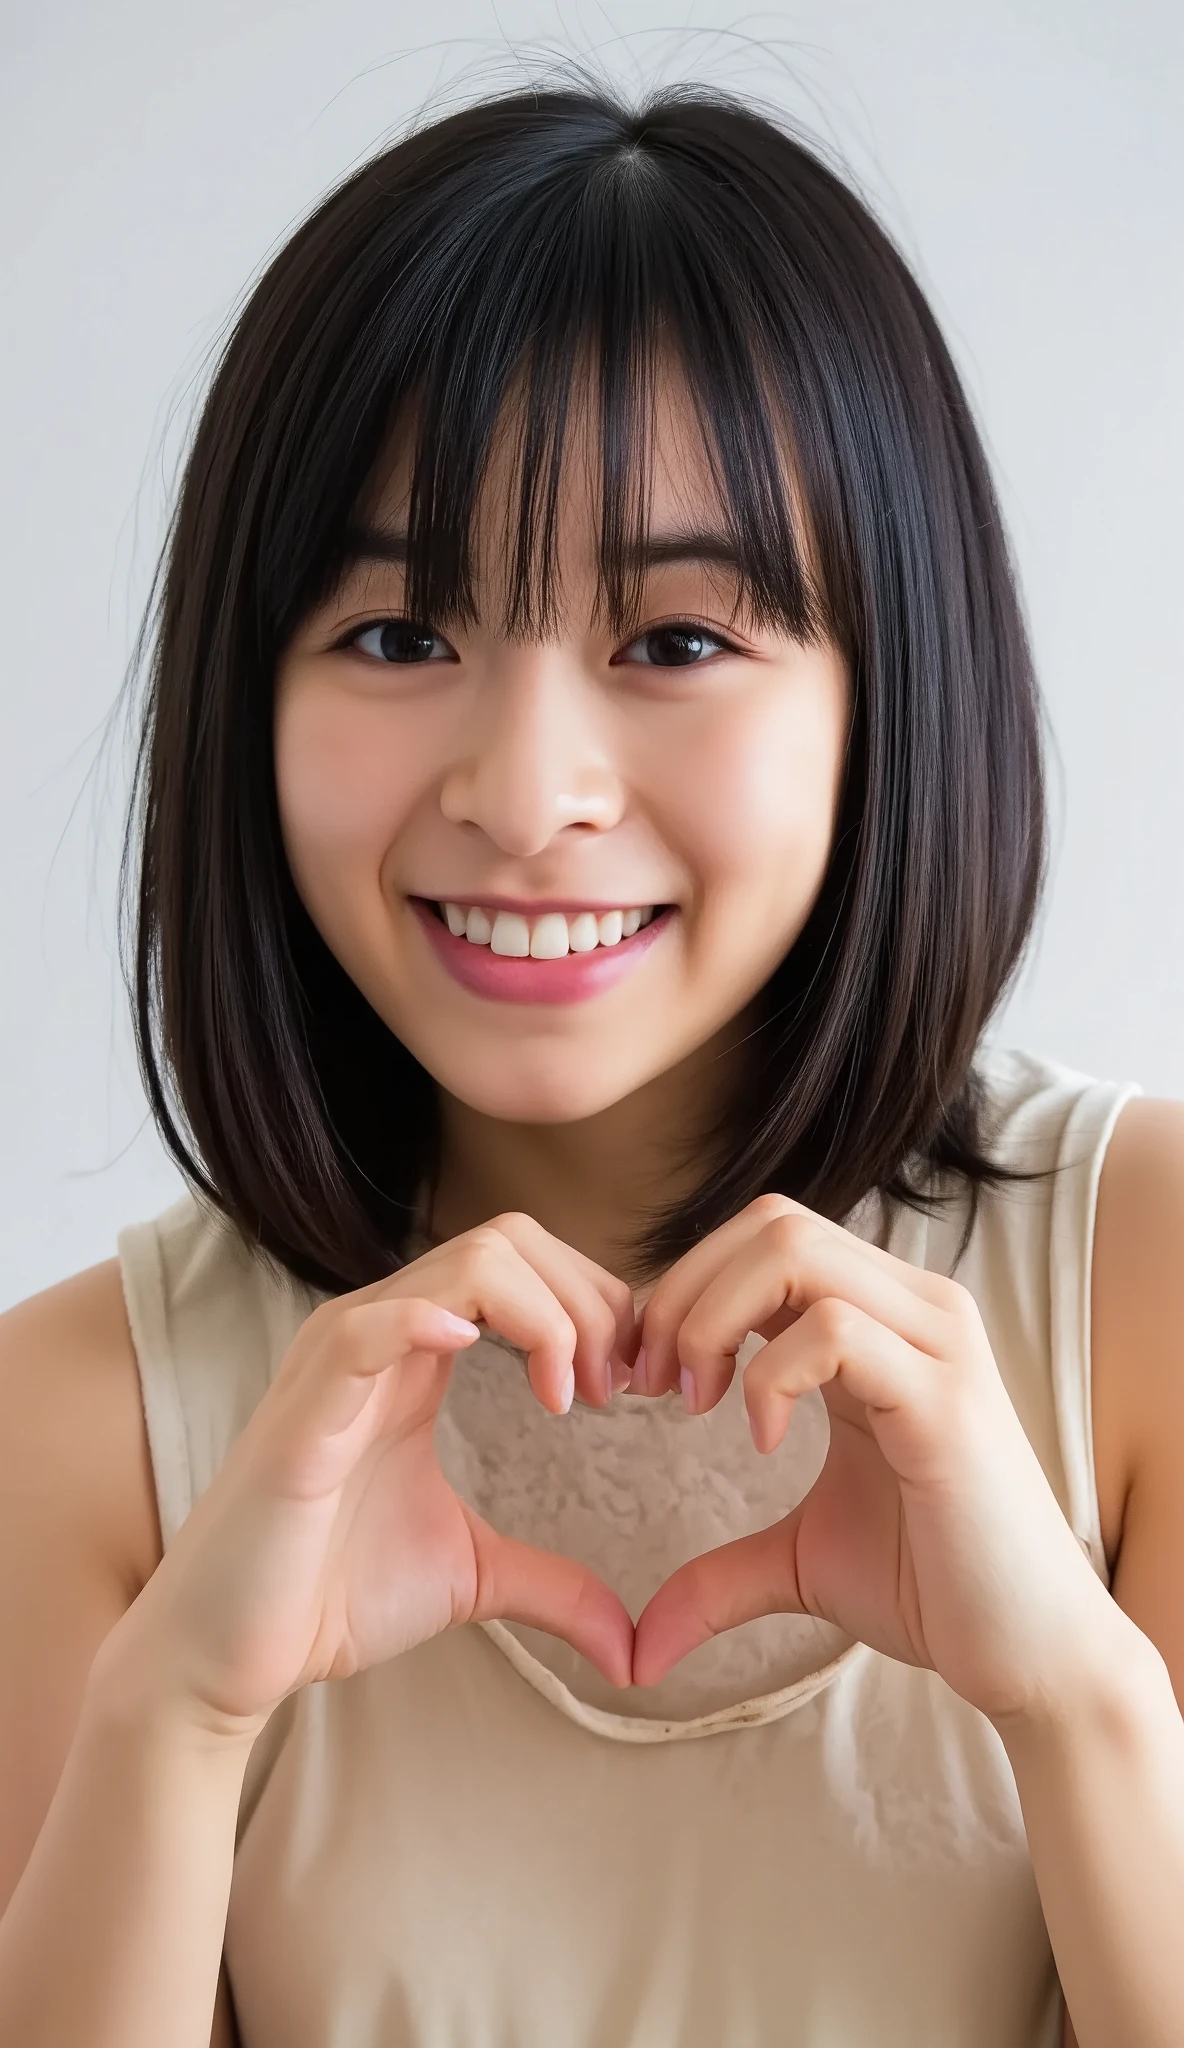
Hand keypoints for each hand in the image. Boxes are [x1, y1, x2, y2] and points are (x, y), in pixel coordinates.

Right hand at [96, 1217, 637, 1742]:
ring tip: (569, 1395)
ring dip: (546, 1315)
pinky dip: (426, 1321)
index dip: (596, 1304)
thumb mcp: (471, 1576)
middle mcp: (382, 1335)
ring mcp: (339, 1361)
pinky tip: (475, 1350)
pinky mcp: (305, 1411)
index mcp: (418, 1352)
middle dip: (586, 1300)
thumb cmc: (329, 1596)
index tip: (631, 1386)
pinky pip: (367, 1329)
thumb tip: (633, 1651)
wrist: (226, 1653)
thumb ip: (554, 1588)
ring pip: (463, 1264)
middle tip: (614, 1390)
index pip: (524, 1263)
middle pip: (509, 1241)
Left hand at [630, 1194, 1111, 1722]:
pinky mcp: (946, 1399)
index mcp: (881, 1321)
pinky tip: (760, 1439)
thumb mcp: (801, 1561)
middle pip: (772, 1222)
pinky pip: (833, 1331)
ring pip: (795, 1252)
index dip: (688, 1285)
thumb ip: (719, 1574)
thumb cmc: (932, 1589)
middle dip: (686, 1291)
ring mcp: (937, 1345)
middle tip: (654, 1383)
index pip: (769, 1233)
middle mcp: (915, 1310)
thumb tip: (638, 1647)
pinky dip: (770, 1376)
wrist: (1028, 1654)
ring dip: (712, 1319)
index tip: (647, 1374)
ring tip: (696, 1403)